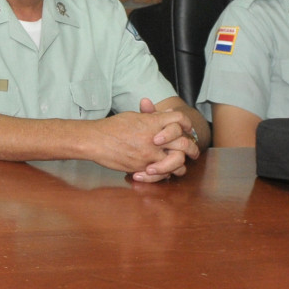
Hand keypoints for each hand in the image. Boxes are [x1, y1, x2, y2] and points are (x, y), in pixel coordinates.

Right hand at [85, 105, 199, 179]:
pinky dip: (165, 174)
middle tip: (193, 152)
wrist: (95, 140)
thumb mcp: (134, 116)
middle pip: (183, 143)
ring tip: (180, 167)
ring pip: (176, 162)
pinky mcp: (142, 167)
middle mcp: (154, 138)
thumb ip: (153, 116)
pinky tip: (164, 173)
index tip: (187, 129)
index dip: (186, 124)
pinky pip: (161, 174)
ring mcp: (149, 154)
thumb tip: (170, 113)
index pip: (179, 120)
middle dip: (191, 149)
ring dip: (180, 165)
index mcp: (152, 122)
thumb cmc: (112, 127)